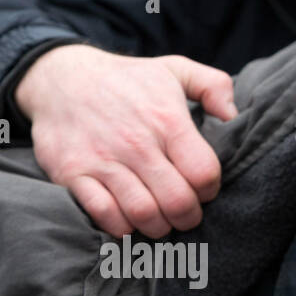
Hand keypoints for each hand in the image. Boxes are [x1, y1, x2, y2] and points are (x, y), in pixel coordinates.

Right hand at [14, 45, 236, 237]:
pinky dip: (121, 227)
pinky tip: (127, 220)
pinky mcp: (74, 175)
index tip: (203, 190)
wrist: (61, 78)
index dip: (210, 190)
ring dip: (157, 226)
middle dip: (188, 217)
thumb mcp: (174, 69)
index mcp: (167, 119)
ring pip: (143, 214)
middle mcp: (136, 143)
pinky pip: (104, 215)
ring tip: (158, 220)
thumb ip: (214, 85)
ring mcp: (103, 160)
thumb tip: (234, 117)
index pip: (204, 174)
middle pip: (177, 202)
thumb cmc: (125, 80)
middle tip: (184, 214)